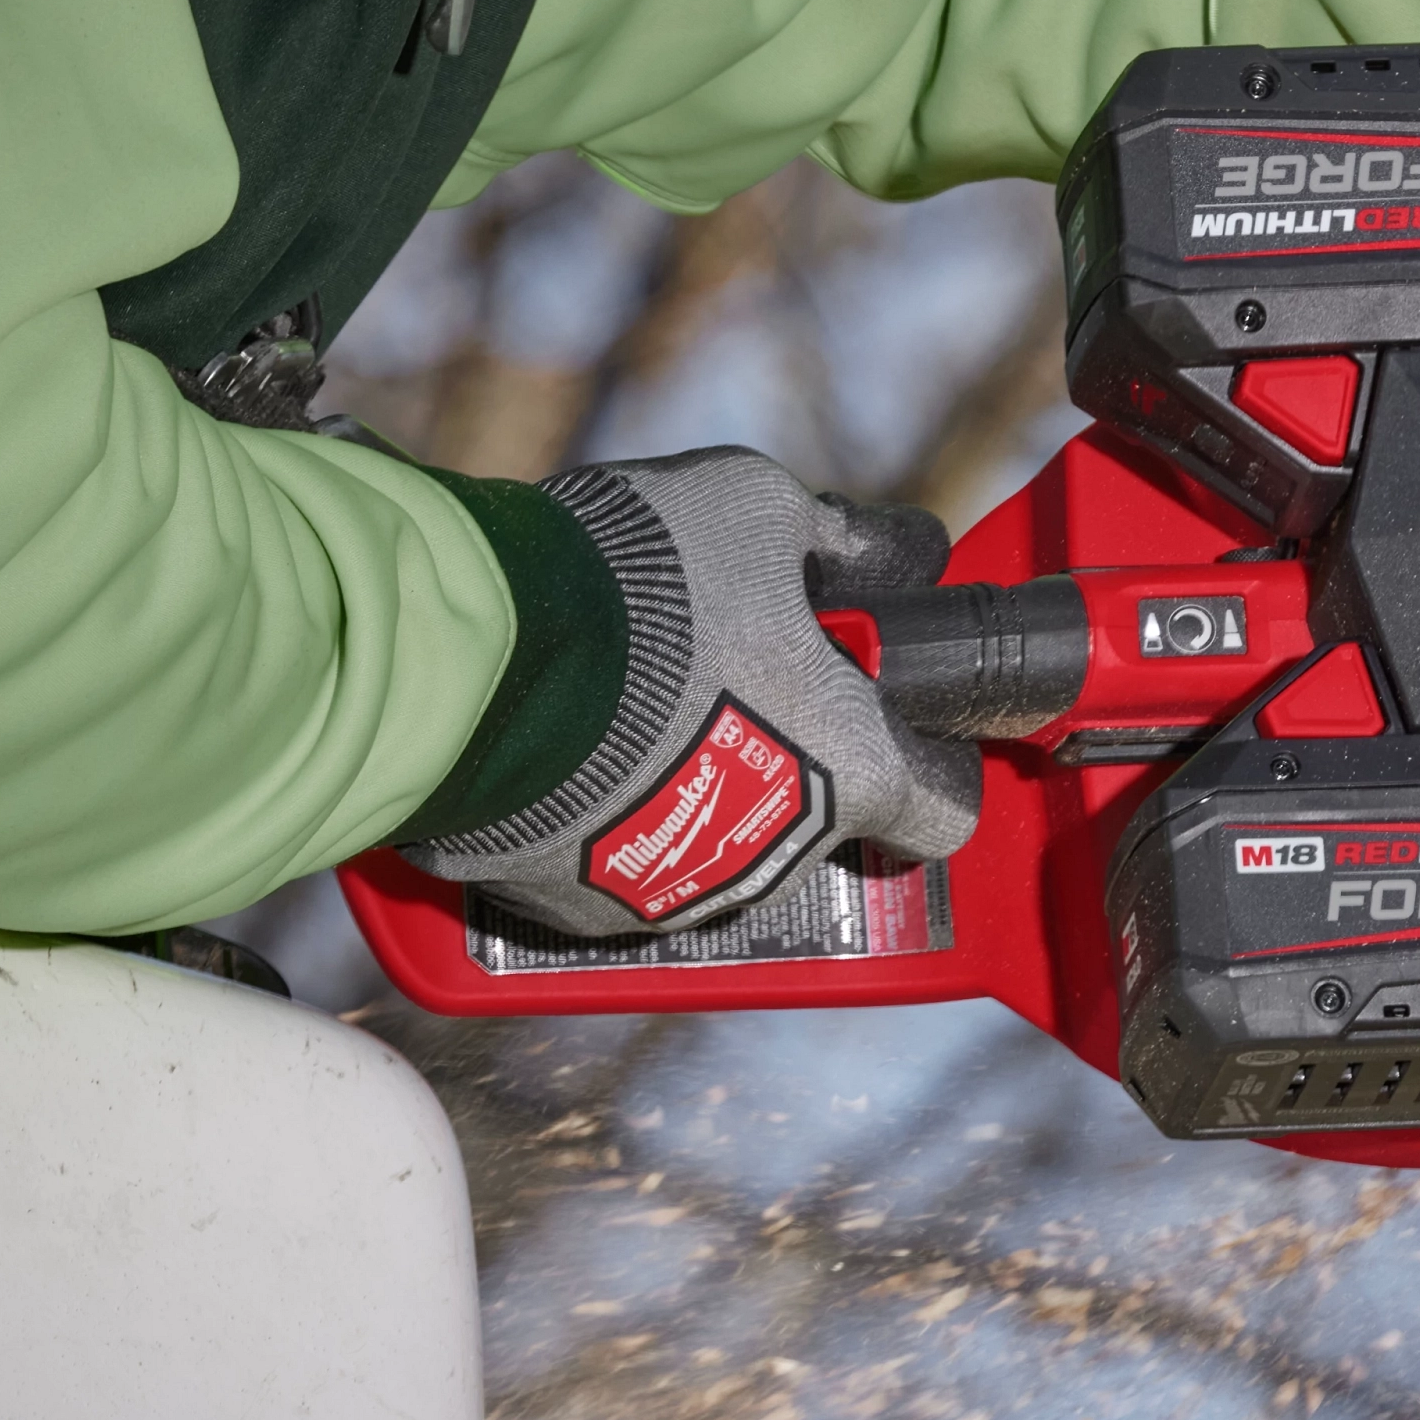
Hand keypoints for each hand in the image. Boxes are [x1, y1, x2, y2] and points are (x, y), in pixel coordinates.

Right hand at [413, 451, 979, 939]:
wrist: (472, 661)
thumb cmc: (641, 581)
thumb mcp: (760, 510)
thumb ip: (849, 542)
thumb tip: (908, 550)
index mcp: (852, 773)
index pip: (947, 807)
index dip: (928, 755)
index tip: (890, 707)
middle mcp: (780, 858)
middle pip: (823, 817)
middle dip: (797, 753)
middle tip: (741, 673)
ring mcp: (680, 896)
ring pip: (723, 845)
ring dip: (706, 784)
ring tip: (644, 696)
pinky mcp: (584, 909)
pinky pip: (625, 862)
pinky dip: (617, 812)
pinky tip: (581, 741)